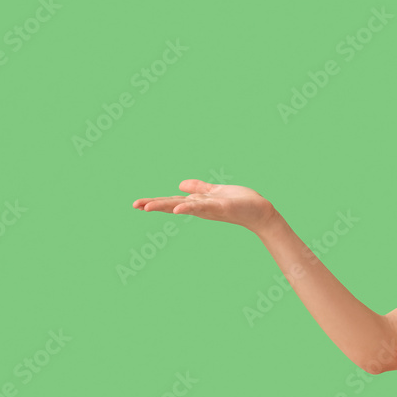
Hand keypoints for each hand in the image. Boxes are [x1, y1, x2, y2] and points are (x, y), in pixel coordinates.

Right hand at [132, 179, 278, 235]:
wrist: (260, 212)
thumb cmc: (240, 203)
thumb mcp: (215, 192)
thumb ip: (199, 188)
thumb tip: (180, 184)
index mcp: (198, 203)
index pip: (173, 201)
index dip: (156, 202)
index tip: (137, 204)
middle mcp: (201, 207)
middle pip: (174, 204)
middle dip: (155, 205)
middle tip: (135, 205)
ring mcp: (209, 208)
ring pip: (184, 205)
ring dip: (166, 206)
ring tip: (147, 207)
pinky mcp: (221, 207)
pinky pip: (203, 206)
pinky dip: (190, 206)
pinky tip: (179, 208)